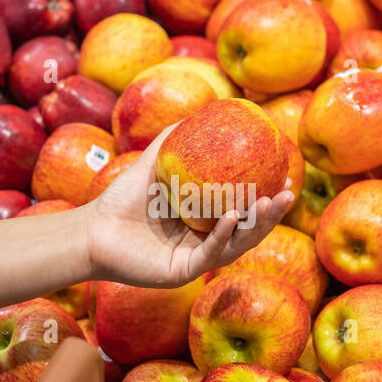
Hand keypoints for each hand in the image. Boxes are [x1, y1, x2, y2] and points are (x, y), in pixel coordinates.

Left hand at [82, 127, 295, 288]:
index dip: (267, 198)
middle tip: (288, 193)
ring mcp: (195, 259)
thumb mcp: (154, 161)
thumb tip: (207, 109)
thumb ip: (176, 138)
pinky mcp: (182, 272)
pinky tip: (234, 217)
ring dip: (256, 225)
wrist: (93, 229)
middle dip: (272, 214)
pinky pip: (210, 255)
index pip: (245, 212)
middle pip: (248, 230)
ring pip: (236, 245)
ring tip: (269, 202)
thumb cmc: (121, 198)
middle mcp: (205, 242)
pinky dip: (224, 236)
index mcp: (205, 221)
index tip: (287, 178)